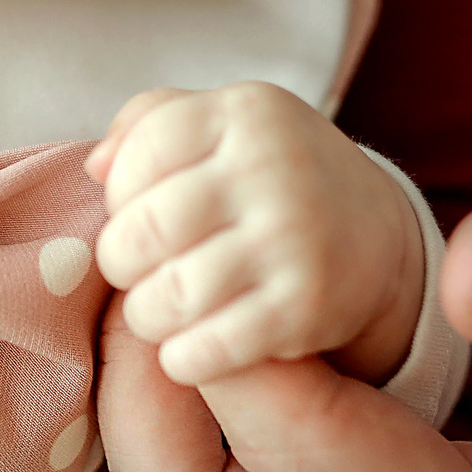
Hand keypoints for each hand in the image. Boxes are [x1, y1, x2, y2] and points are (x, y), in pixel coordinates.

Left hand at [87, 84, 423, 384]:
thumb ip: (148, 121)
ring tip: (159, 309)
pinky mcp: (305, 309)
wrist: (375, 233)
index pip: (141, 154)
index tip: (137, 210)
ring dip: (146, 315)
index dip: (120, 193)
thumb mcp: (221, 123)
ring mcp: (293, 240)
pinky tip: (189, 347)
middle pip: (142, 230)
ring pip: (165, 298)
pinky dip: (181, 358)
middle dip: (120, 260)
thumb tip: (96, 168)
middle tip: (137, 269)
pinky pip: (205, 351)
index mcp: (245, 113)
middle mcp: (273, 168)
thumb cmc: (266, 175)